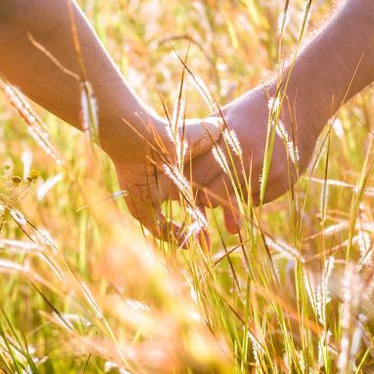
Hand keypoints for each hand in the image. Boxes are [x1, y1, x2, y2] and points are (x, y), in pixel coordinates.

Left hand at [110, 115, 220, 242]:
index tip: (230, 216)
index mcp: (179, 172)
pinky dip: (173, 236)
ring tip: (204, 246)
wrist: (144, 140)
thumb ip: (212, 133)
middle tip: (218, 239)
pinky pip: (158, 228)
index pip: (200, 194)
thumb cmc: (172, 135)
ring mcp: (154, 199)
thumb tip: (223, 127)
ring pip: (173, 223)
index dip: (216, 205)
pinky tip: (188, 243)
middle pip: (189, 211)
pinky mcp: (142, 208)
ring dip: (190, 234)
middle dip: (202, 228)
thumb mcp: (199, 135)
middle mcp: (167, 187)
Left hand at [189, 85, 322, 233]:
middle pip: (213, 193)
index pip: (197, 175)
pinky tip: (253, 176)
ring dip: (227, 196)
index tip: (184, 184)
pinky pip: (255, 199)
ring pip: (235, 200)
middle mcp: (248, 160)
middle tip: (204, 189)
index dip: (188, 182)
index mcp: (228, 142)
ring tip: (230, 180)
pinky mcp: (283, 182)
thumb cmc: (255, 108)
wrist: (301, 103)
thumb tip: (177, 161)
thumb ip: (204, 139)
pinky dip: (249, 194)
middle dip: (205, 195)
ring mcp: (267, 173)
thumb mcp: (226, 117)